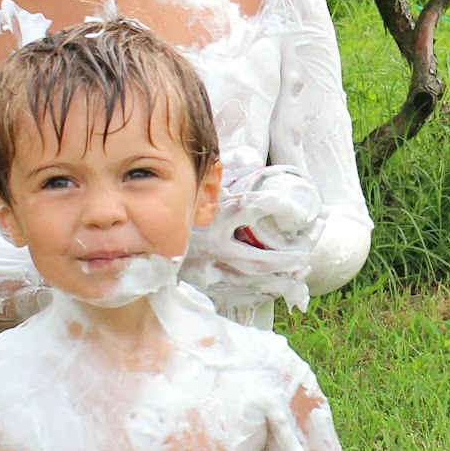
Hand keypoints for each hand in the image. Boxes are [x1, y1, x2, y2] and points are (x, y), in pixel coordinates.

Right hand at [193, 152, 326, 308]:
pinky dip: (262, 292)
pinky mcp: (205, 284)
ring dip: (280, 280)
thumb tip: (250, 158)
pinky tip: (279, 288)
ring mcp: (207, 268)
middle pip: (258, 259)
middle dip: (287, 259)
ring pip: (251, 280)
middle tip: (305, 254)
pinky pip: (239, 292)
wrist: (143, 236)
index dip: (281, 207)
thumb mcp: (199, 182)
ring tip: (300, 275)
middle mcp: (211, 244)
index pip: (253, 206)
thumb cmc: (179, 205)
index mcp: (213, 214)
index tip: (303, 211)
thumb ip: (225, 169)